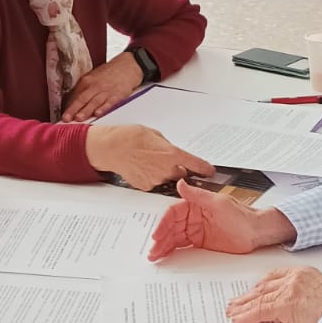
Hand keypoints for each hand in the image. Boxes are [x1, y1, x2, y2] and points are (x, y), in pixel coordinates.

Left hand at [61, 53, 144, 121]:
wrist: (127, 66)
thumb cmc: (108, 74)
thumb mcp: (93, 78)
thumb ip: (83, 91)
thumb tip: (72, 104)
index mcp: (86, 82)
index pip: (74, 96)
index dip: (67, 107)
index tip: (62, 117)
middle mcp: (94, 86)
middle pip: (82, 99)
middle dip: (73, 110)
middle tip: (66, 119)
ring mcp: (105, 91)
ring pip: (93, 102)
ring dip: (86, 110)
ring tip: (79, 118)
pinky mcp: (116, 95)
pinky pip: (109, 102)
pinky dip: (103, 108)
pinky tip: (98, 114)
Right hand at [85, 123, 214, 191]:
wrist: (110, 148)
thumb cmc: (130, 137)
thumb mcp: (155, 135)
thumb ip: (168, 147)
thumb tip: (174, 154)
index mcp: (172, 154)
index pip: (196, 164)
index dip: (205, 169)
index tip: (211, 172)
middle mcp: (166, 170)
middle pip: (180, 174)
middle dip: (176, 168)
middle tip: (162, 159)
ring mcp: (155, 180)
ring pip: (166, 179)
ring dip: (161, 172)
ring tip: (146, 161)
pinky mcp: (145, 187)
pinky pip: (154, 183)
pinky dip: (150, 177)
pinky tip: (140, 168)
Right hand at [148, 179, 295, 260]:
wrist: (257, 233)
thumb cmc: (242, 216)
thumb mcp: (219, 204)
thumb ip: (198, 195)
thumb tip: (181, 183)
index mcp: (195, 205)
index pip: (173, 213)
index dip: (163, 224)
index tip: (157, 236)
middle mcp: (193, 217)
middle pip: (171, 228)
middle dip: (160, 240)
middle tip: (153, 251)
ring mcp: (196, 231)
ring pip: (174, 239)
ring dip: (163, 247)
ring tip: (155, 257)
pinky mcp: (200, 244)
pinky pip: (183, 248)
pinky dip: (173, 252)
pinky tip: (166, 258)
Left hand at [225, 266, 321, 322]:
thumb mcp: (321, 296)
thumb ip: (303, 297)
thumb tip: (291, 309)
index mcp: (305, 273)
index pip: (274, 277)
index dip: (260, 286)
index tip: (251, 293)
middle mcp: (296, 277)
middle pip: (264, 286)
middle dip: (248, 296)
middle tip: (235, 303)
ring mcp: (291, 289)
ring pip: (260, 298)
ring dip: (243, 307)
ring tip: (232, 313)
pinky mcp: (287, 304)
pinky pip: (261, 310)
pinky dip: (248, 315)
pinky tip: (239, 320)